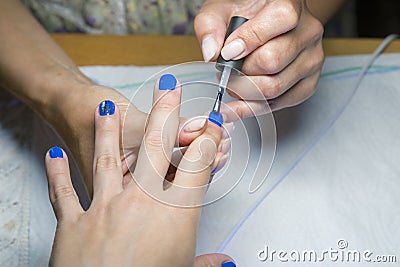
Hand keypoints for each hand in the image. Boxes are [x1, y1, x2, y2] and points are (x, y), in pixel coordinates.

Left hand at [45, 75, 234, 265]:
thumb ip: (208, 266)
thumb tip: (228, 264)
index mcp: (174, 214)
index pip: (197, 165)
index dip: (208, 141)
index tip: (212, 126)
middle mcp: (141, 202)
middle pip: (157, 148)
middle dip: (166, 115)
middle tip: (169, 90)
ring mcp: (105, 208)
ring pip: (108, 159)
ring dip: (108, 131)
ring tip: (107, 107)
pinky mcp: (75, 222)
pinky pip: (64, 192)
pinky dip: (57, 173)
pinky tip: (52, 156)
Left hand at [195, 0, 323, 119]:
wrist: (264, 23)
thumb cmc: (244, 15)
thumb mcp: (221, 10)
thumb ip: (210, 26)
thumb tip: (211, 52)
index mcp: (290, 4)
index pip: (281, 19)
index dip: (251, 39)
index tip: (228, 52)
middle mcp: (308, 31)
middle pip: (273, 61)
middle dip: (241, 72)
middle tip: (226, 72)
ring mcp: (312, 59)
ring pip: (275, 87)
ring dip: (245, 91)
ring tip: (233, 82)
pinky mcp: (308, 83)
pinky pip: (280, 104)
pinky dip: (254, 106)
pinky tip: (240, 100)